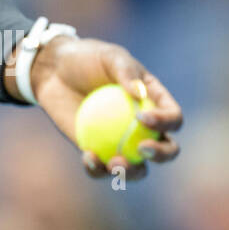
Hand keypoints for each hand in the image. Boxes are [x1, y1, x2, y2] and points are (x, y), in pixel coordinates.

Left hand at [7, 36, 181, 180]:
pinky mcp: (96, 151)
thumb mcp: (109, 57)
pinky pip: (101, 168)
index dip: (165, 123)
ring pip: (136, 168)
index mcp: (154, 103)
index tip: (141, 118)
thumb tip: (139, 95)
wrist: (55, 71)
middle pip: (166, 149)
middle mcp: (144, 127)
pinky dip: (96, 168)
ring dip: (130, 173)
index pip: (173, 118)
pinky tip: (87, 157)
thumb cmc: (87, 58)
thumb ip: (125, 72)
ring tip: (114, 163)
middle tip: (141, 149)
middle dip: (160, 155)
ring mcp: (121, 142)